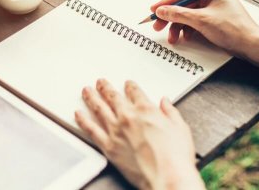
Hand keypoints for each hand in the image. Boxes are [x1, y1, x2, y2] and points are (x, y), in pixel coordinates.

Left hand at [75, 79, 204, 189]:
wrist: (167, 176)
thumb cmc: (175, 156)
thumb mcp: (180, 128)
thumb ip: (171, 112)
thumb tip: (165, 103)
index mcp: (146, 109)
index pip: (134, 92)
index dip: (130, 86)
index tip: (127, 84)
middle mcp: (128, 117)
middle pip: (113, 97)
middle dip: (105, 88)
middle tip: (100, 82)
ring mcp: (116, 131)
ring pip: (99, 108)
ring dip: (91, 98)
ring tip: (86, 91)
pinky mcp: (108, 147)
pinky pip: (91, 130)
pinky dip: (83, 120)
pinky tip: (78, 114)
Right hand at [151, 0, 258, 56]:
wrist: (252, 45)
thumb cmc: (233, 29)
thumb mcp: (201, 20)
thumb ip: (178, 14)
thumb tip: (162, 10)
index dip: (167, 2)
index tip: (154, 10)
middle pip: (185, 5)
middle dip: (171, 17)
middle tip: (158, 26)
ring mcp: (214, 8)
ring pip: (189, 15)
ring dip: (179, 26)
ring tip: (172, 38)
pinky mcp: (215, 20)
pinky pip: (196, 22)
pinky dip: (188, 30)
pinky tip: (184, 37)